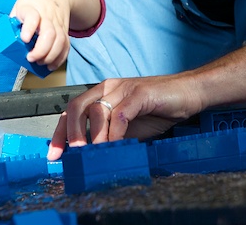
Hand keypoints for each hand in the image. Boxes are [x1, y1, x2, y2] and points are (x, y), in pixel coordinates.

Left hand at [9, 0, 72, 71]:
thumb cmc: (32, 3)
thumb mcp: (17, 10)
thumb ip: (7, 28)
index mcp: (31, 9)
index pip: (32, 16)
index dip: (29, 28)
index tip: (24, 39)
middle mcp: (46, 17)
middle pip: (49, 33)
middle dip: (41, 49)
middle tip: (31, 58)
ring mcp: (57, 24)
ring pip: (60, 40)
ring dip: (51, 55)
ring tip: (40, 63)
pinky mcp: (64, 31)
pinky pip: (66, 45)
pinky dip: (60, 57)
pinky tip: (51, 64)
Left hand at [47, 75, 202, 159]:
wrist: (190, 93)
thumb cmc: (159, 109)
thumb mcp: (129, 126)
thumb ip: (111, 136)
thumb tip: (92, 158)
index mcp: (103, 93)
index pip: (73, 110)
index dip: (60, 132)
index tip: (55, 154)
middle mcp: (109, 87)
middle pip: (77, 106)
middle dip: (71, 133)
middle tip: (74, 154)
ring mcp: (124, 88)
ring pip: (97, 110)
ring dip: (95, 136)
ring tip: (97, 154)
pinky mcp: (140, 94)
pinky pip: (121, 114)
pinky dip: (116, 132)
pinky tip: (117, 145)